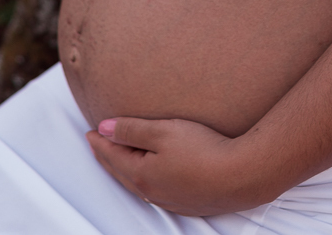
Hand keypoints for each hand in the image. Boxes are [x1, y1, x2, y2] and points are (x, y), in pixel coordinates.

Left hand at [86, 116, 273, 215]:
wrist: (242, 175)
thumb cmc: (202, 150)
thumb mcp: (162, 132)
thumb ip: (130, 130)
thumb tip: (103, 129)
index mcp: (142, 175)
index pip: (112, 156)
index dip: (99, 141)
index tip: (90, 131)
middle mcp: (152, 192)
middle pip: (121, 172)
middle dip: (107, 157)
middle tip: (97, 144)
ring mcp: (170, 200)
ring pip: (138, 183)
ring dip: (124, 168)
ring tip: (119, 157)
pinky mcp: (188, 202)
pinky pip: (155, 189)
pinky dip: (144, 177)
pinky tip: (151, 173)